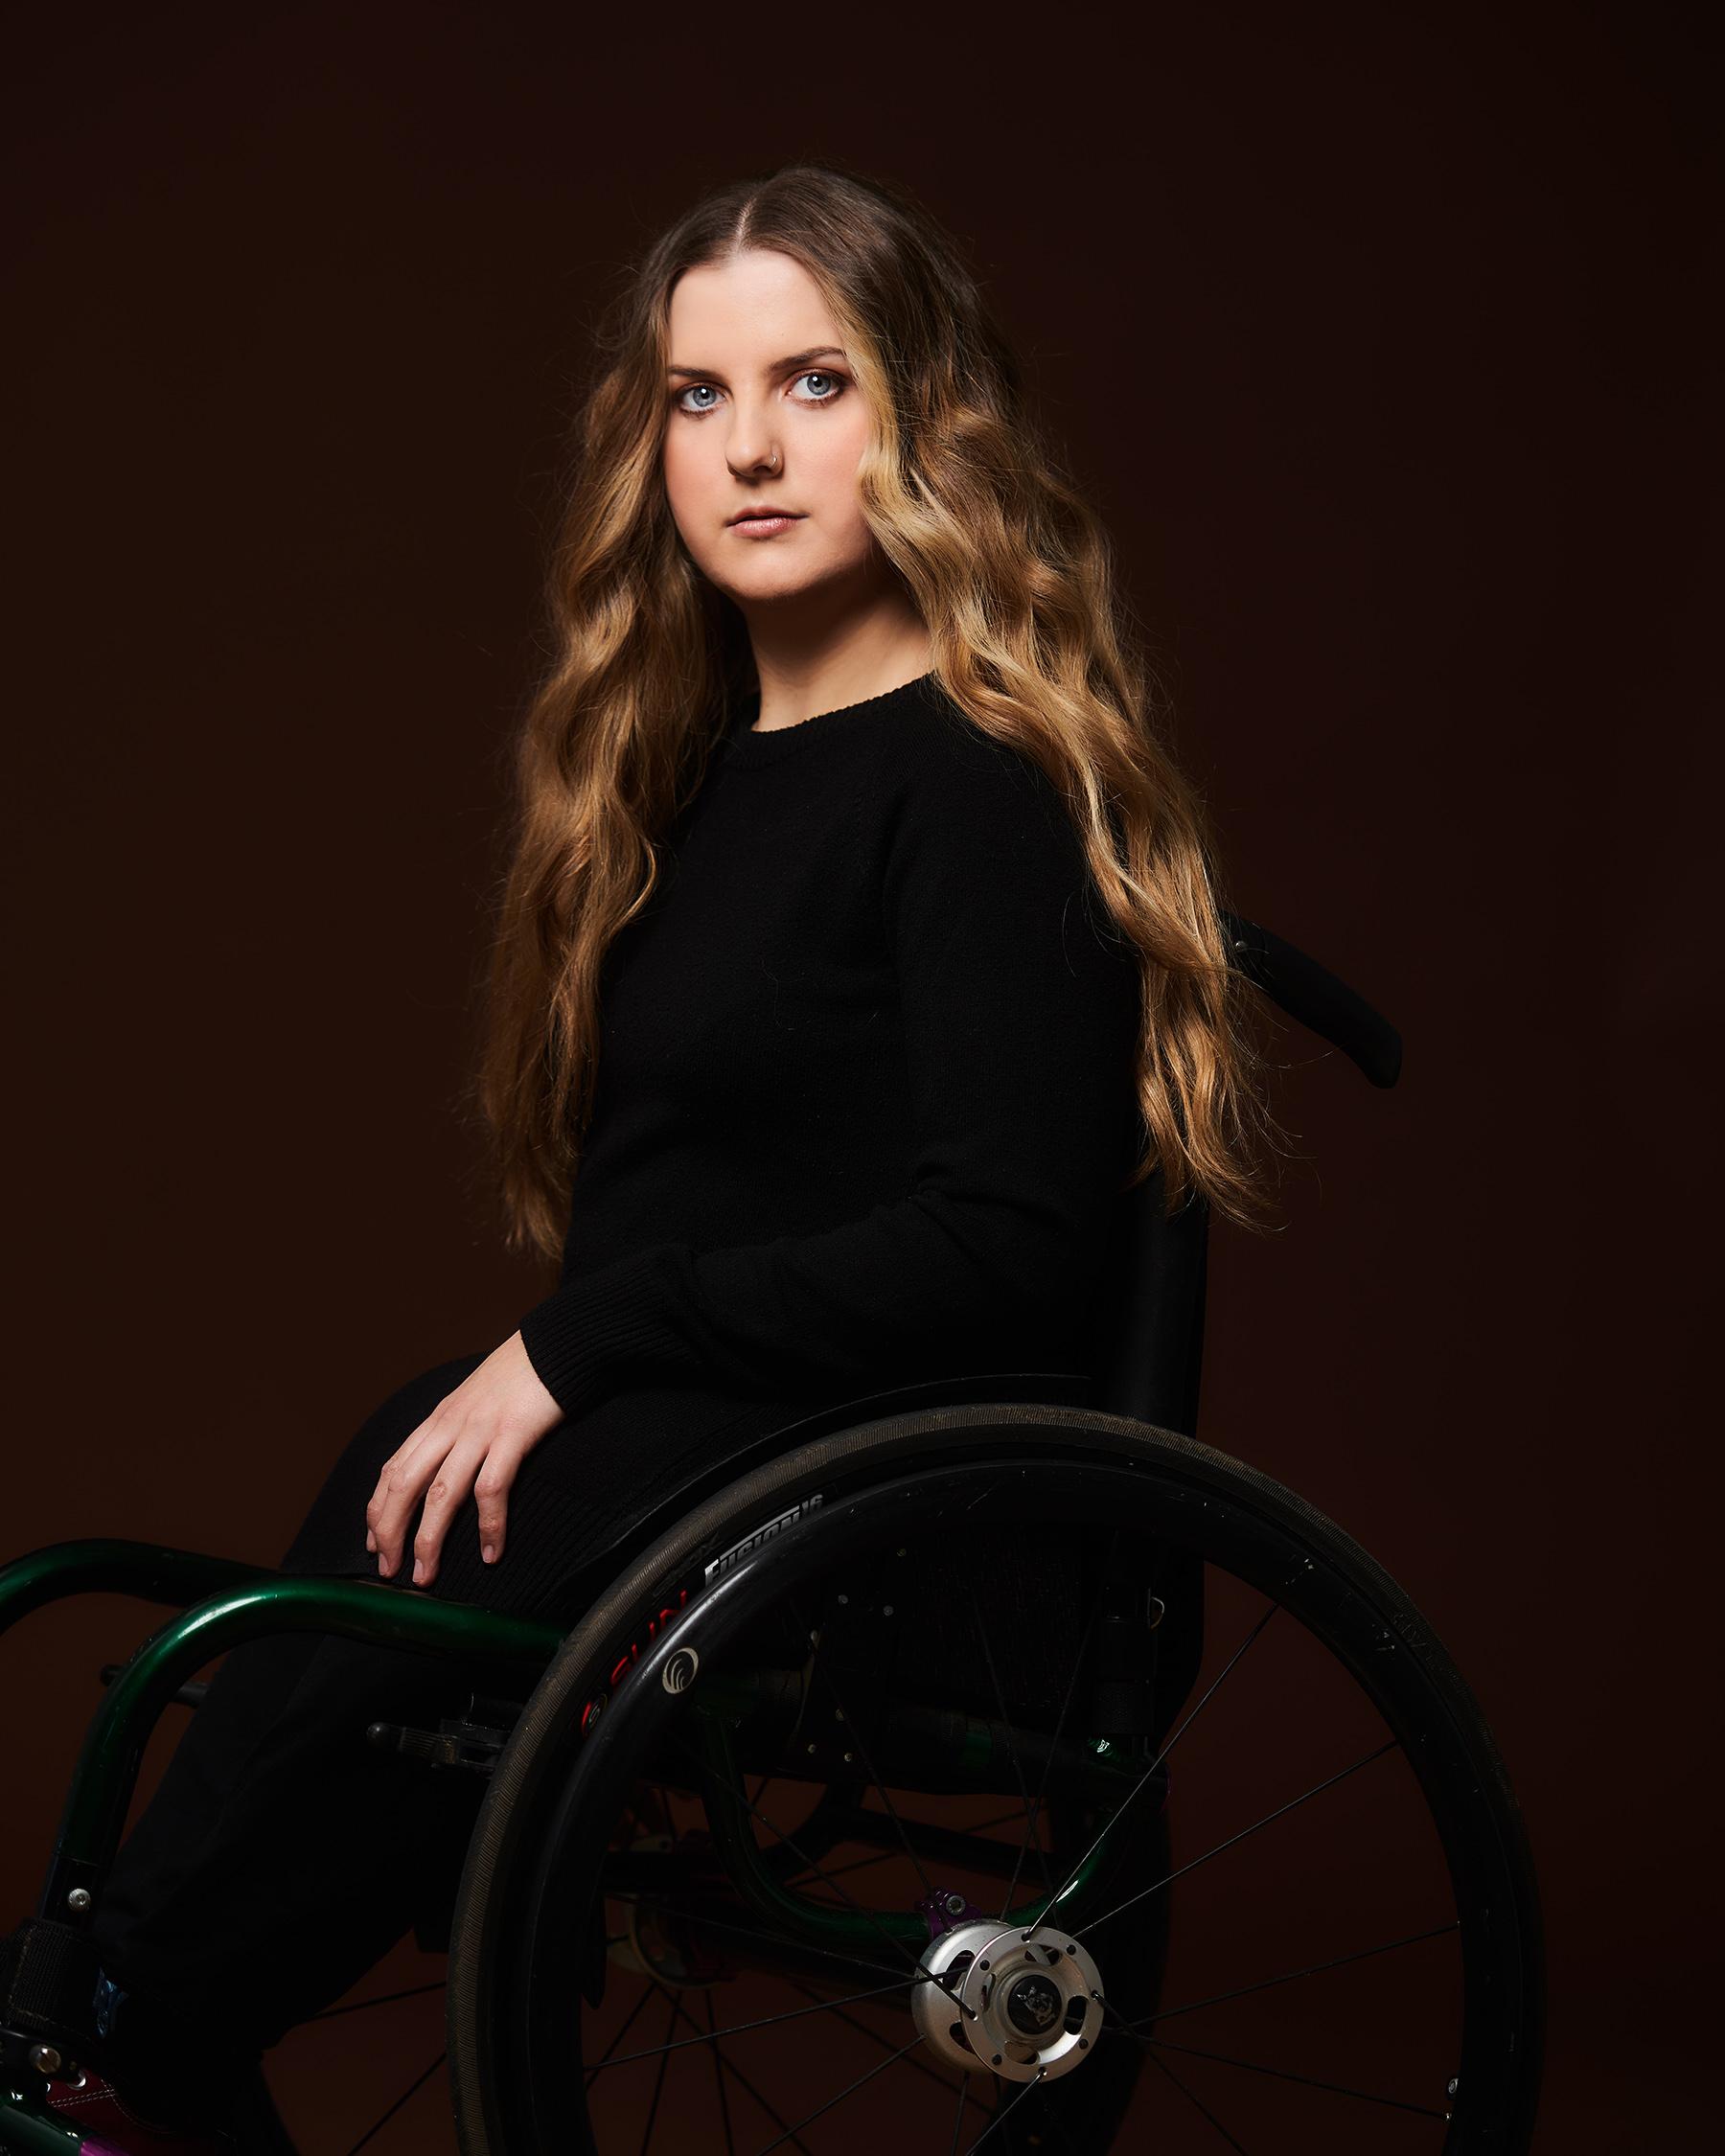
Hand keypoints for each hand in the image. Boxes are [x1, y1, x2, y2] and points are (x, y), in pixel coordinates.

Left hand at [365, 1331, 563, 1588]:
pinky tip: (491, 1552)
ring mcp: (479, 1430)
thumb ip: (457, 1430)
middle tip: (389, 1570)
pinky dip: (489, 1525)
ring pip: (440, 1493)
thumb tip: (447, 1467)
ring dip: (428, 1540)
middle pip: (404, 1485)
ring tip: (424, 1576)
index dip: (378, 1510)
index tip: (374, 1545)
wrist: (556, 1343)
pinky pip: (491, 1488)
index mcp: (438, 1420)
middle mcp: (450, 1426)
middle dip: (390, 1532)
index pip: (393, 1470)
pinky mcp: (512, 1434)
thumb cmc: (520, 1374)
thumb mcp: (474, 1399)